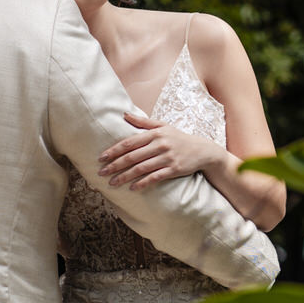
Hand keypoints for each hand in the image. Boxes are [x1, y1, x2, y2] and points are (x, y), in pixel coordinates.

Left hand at [98, 112, 217, 189]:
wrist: (202, 150)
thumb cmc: (178, 138)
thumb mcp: (163, 126)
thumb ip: (143, 122)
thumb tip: (124, 114)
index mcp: (155, 133)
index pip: (129, 142)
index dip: (114, 150)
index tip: (101, 158)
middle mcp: (160, 144)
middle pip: (132, 156)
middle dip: (115, 165)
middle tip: (101, 173)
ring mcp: (167, 157)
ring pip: (141, 168)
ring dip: (125, 177)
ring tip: (112, 183)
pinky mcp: (174, 169)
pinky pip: (155, 177)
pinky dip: (143, 183)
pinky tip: (132, 188)